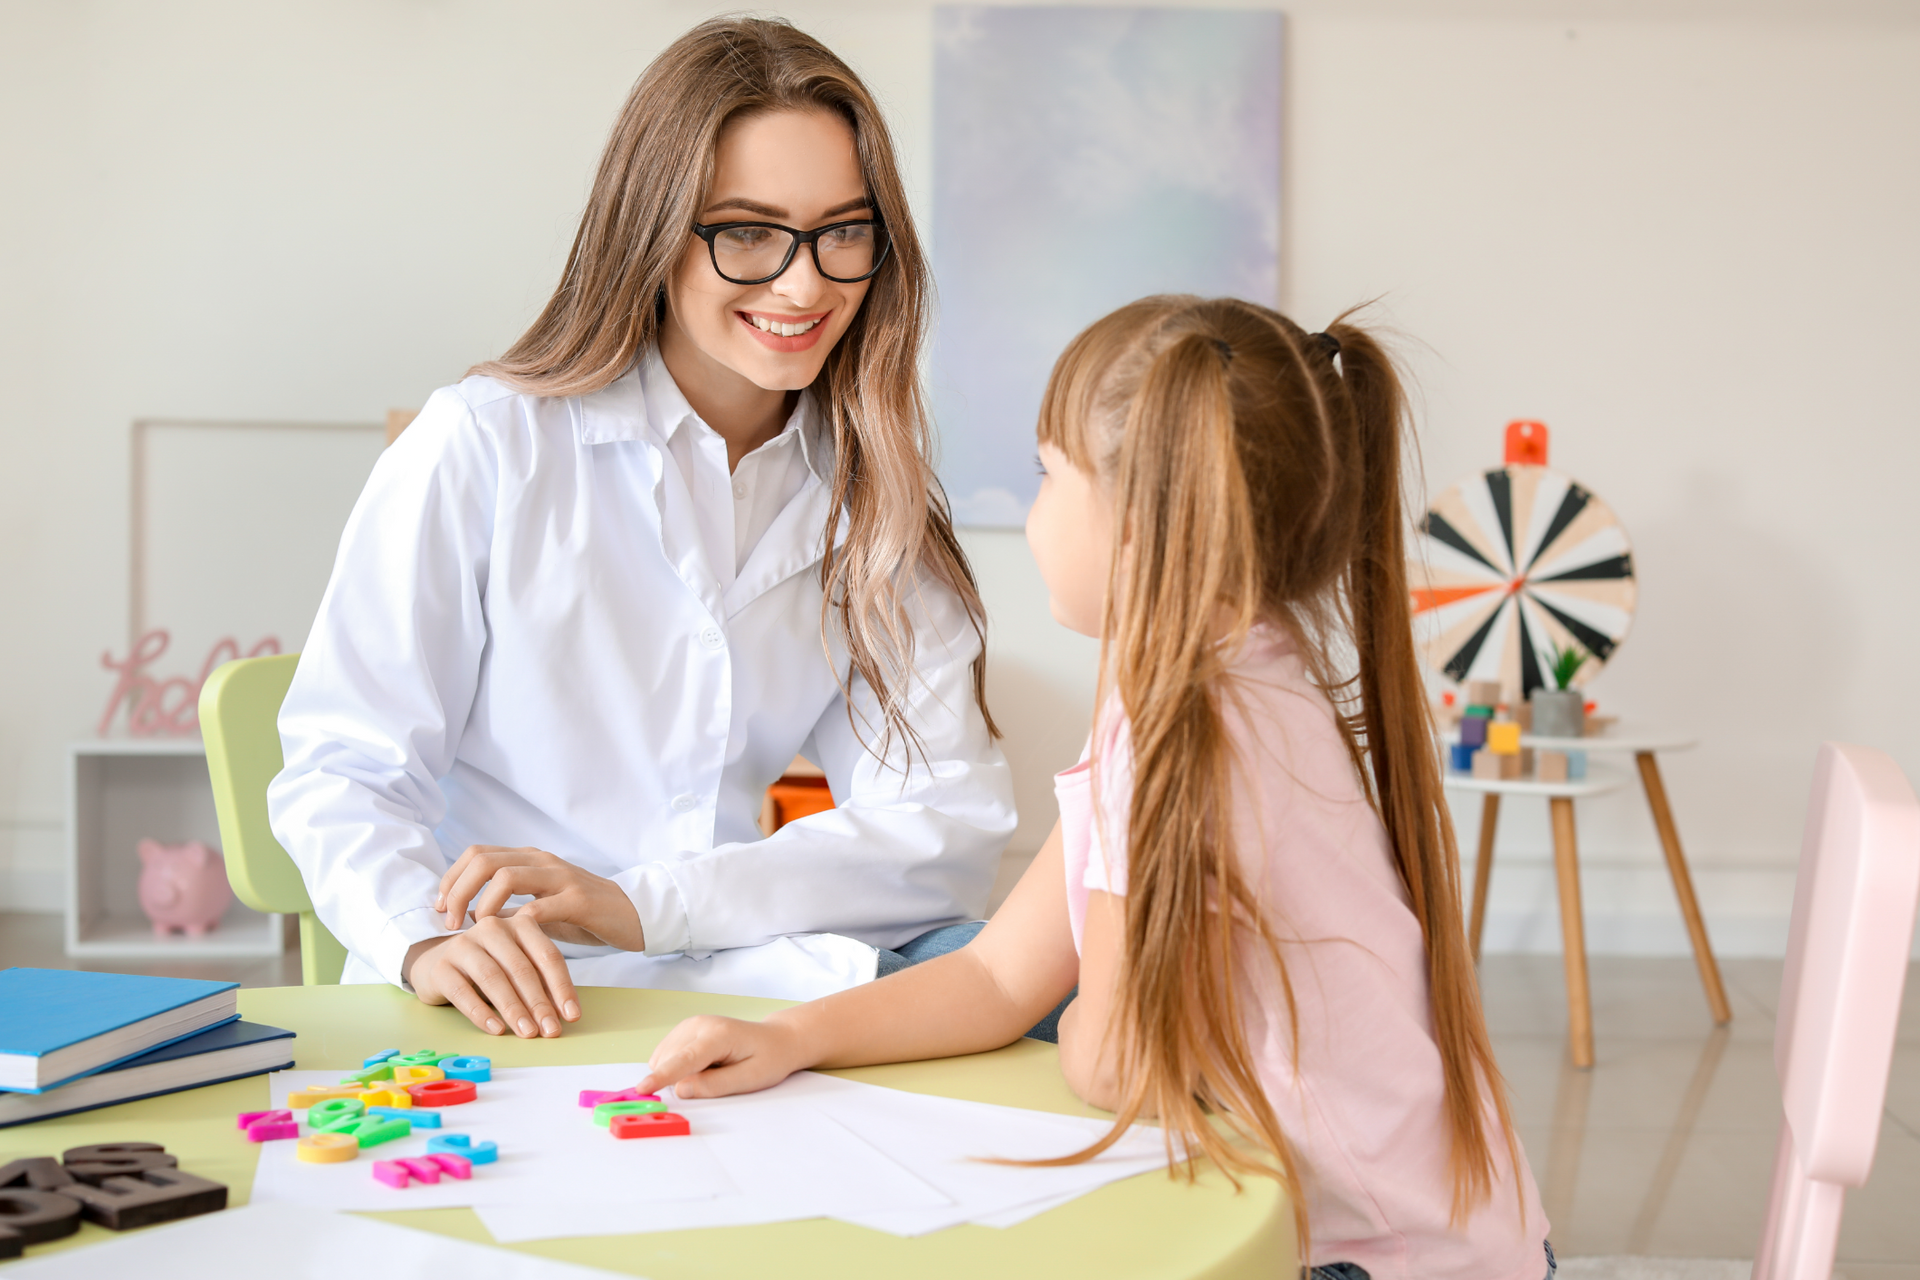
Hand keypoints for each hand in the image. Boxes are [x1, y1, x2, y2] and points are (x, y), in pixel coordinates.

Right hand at [405, 914, 579, 1037]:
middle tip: (550, 1030)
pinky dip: (481, 1012)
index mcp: (520, 924)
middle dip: (539, 1003)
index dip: (562, 987)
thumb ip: (541, 981)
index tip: (572, 1015)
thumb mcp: (518, 966)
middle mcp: (492, 929)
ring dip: (513, 1009)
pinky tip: (496, 1028)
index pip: (547, 956)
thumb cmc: (489, 965)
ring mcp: (464, 945)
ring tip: (527, 1032)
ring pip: (493, 978)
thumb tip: (565, 1013)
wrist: (437, 961)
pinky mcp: (441, 966)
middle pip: (521, 968)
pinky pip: (462, 991)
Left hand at [435, 844, 644, 950]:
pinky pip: (540, 906)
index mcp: (529, 860)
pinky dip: (517, 922)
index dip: (450, 879)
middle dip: (456, 891)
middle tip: (449, 922)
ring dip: (480, 903)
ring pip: (506, 875)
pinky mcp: (579, 900)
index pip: (476, 854)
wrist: (633, 915)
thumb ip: (508, 907)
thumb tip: (470, 914)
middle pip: (484, 860)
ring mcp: (561, 878)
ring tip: (473, 930)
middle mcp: (541, 861)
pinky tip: (510, 939)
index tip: (439, 908)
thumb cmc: (583, 914)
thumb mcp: (539, 908)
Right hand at [635, 1014, 809, 1098]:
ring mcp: (689, 1025)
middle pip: (671, 1062)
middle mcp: (699, 1024)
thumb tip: (681, 1090)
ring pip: (664, 1059)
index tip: (643, 1089)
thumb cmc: (767, 1059)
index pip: (685, 1059)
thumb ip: (714, 1085)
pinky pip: (666, 1057)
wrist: (775, 1040)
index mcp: (718, 1034)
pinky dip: (677, 1067)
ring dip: (679, 1073)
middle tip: (717, 1078)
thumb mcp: (750, 1079)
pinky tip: (702, 1065)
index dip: (663, 1076)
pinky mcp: (683, 1031)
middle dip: (681, 1080)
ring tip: (713, 1068)